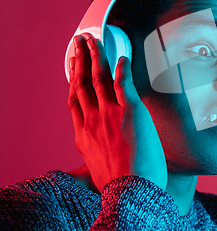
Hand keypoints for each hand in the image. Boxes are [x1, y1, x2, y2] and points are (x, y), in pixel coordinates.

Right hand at [67, 34, 166, 191]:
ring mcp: (109, 114)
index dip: (72, 79)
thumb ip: (96, 151)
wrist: (130, 191)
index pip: (74, 100)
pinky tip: (121, 57)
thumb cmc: (119, 184)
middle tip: (78, 42)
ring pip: (98, 77)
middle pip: (81, 82)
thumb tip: (101, 148)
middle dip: (79, 59)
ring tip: (93, 40)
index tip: (72, 67)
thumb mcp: (97, 167)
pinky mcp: (130, 111)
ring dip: (95, 55)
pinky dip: (121, 68)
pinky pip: (123, 83)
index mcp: (82, 134)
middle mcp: (92, 120)